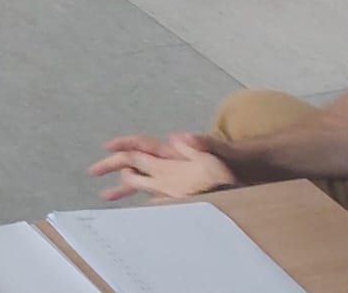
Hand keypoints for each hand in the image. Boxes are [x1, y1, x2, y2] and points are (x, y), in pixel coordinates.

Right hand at [88, 133, 235, 200]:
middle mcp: (171, 163)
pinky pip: (156, 194)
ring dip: (124, 185)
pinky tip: (137, 210)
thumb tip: (177, 136)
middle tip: (92, 171)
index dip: (125, 144)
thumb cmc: (239, 160)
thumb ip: (202, 143)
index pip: (144, 145)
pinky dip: (143, 199)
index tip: (107, 148)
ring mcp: (175, 177)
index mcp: (175, 153)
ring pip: (143, 179)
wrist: (255, 173)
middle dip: (113, 165)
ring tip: (105, 196)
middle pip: (136, 161)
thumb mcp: (222, 150)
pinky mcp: (183, 190)